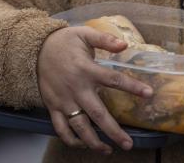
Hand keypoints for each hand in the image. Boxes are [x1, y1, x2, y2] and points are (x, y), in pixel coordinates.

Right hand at [38, 27, 152, 154]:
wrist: (34, 49)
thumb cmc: (64, 41)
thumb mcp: (85, 34)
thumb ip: (105, 39)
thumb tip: (124, 44)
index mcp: (86, 69)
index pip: (113, 80)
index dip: (132, 87)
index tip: (148, 94)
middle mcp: (76, 88)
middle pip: (97, 114)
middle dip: (113, 131)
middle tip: (128, 144)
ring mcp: (63, 100)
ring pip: (79, 126)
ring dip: (93, 141)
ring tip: (108, 150)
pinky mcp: (53, 107)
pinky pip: (61, 128)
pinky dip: (70, 140)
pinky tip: (83, 146)